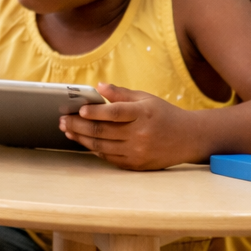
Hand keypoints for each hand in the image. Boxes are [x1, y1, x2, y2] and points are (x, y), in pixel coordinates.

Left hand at [58, 83, 194, 169]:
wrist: (189, 138)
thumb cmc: (164, 114)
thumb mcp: (145, 98)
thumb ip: (121, 94)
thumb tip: (99, 86)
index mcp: (143, 114)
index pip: (115, 113)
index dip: (96, 112)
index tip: (79, 110)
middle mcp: (140, 135)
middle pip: (103, 131)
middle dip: (78, 125)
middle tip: (62, 120)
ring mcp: (138, 152)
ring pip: (102, 146)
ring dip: (81, 138)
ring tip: (67, 130)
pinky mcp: (136, 164)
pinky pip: (109, 158)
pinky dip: (94, 149)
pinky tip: (84, 141)